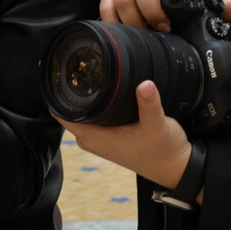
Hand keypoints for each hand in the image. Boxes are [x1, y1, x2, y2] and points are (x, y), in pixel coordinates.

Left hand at [60, 81, 195, 193]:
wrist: (175, 166)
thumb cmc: (163, 149)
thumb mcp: (157, 124)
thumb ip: (149, 104)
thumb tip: (145, 84)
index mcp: (94, 138)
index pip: (61, 113)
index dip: (56, 92)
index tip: (57, 70)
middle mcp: (91, 139)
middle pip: (68, 110)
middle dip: (70, 88)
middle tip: (75, 63)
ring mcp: (98, 139)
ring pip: (81, 113)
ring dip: (82, 96)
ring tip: (88, 71)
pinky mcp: (108, 137)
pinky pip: (91, 117)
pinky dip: (94, 104)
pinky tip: (102, 89)